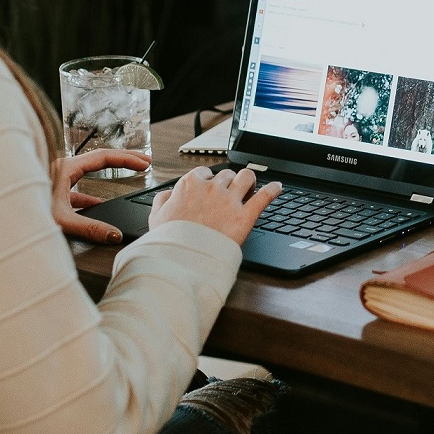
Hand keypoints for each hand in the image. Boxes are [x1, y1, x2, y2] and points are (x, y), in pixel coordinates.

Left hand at [52, 150, 151, 244]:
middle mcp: (62, 168)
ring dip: (111, 171)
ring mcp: (57, 178)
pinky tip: (97, 203)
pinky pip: (78, 185)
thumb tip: (114, 234)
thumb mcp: (62, 220)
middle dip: (125, 158)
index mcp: (66, 168)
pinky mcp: (53, 190)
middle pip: (100, 158)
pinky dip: (92, 191)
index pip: (104, 157)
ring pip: (90, 169)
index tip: (144, 163)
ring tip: (127, 173)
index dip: (127, 159)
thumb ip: (90, 228)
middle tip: (145, 160)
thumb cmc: (26, 212)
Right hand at [149, 166, 281, 245]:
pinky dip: (273, 189)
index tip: (211, 188)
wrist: (181, 260)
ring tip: (250, 187)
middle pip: (227, 175)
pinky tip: (278, 187)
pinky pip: (265, 196)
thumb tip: (169, 194)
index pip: (205, 173)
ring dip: (249, 181)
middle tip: (230, 193)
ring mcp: (230, 201)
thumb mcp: (156, 217)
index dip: (209, 181)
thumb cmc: (168, 240)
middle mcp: (212, 188)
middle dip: (229, 182)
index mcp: (190, 185)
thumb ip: (163, 200)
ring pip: (246, 177)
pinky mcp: (245, 216)